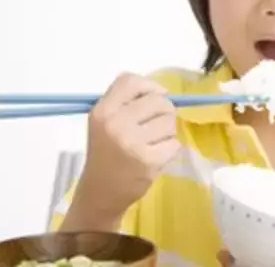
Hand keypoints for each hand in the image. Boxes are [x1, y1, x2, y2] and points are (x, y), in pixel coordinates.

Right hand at [78, 72, 179, 216]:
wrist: (100, 191)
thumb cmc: (105, 152)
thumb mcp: (103, 120)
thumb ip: (124, 100)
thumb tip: (160, 90)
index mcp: (103, 111)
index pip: (132, 81)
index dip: (149, 86)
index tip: (154, 96)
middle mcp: (117, 124)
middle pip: (158, 100)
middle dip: (164, 110)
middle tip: (156, 123)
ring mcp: (134, 143)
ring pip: (169, 121)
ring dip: (167, 130)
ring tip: (154, 141)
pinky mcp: (150, 161)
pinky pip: (174, 143)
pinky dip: (170, 148)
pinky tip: (156, 154)